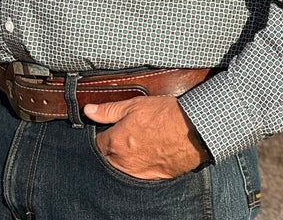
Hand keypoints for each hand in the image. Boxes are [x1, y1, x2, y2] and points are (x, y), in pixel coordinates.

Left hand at [84, 95, 209, 180]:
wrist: (193, 131)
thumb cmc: (164, 115)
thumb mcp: (133, 105)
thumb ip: (108, 110)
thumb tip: (88, 110)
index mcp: (115, 143)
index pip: (96, 143)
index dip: (101, 133)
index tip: (107, 126)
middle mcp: (124, 162)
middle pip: (108, 157)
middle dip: (110, 146)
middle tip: (124, 132)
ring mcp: (139, 172)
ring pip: (122, 167)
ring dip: (124, 156)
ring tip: (137, 140)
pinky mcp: (153, 177)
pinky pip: (138, 172)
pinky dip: (139, 163)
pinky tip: (148, 150)